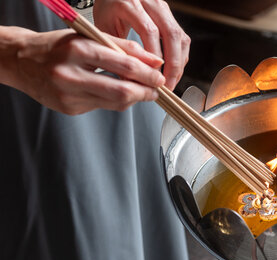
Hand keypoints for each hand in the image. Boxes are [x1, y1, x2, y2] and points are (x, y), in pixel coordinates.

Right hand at [7, 28, 165, 114]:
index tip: (159, 76)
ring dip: (136, 99)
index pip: (123, 65)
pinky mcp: (70, 109)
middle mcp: (71, 74)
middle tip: (156, 89)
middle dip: (146, 92)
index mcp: (77, 50)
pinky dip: (117, 101)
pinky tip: (120, 93)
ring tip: (143, 92)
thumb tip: (154, 61)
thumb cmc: (57, 47)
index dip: (147, 73)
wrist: (21, 61)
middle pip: (122, 91)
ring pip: (116, 103)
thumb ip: (123, 47)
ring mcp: (69, 95)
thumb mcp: (88, 37)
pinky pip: (104, 107)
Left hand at [93, 0, 189, 88]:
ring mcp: (163, 8)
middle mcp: (151, 2)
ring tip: (171, 81)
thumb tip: (130, 79)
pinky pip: (182, 39)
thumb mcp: (105, 27)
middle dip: (173, 64)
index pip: (150, 32)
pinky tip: (173, 71)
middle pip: (171, 34)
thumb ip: (117, 50)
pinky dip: (180, 57)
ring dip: (179, 63)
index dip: (154, 57)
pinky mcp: (170, 16)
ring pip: (180, 37)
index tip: (153, 77)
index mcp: (131, 3)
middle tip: (167, 85)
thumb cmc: (108, 10)